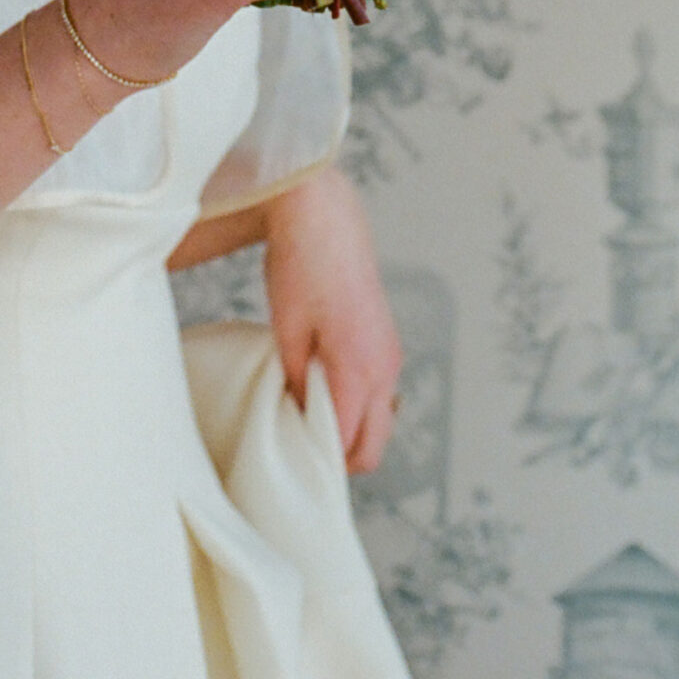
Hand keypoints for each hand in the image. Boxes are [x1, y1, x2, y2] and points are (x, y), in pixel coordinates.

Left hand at [264, 166, 401, 474]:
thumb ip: (298, 383)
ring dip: (350, 432)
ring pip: (379, 423)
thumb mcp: (287, 329)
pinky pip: (379, 396)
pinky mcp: (388, 344)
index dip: (318, 461)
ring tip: (306, 418)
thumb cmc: (302, 266)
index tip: (289, 461)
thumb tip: (300, 420)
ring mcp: (391, 356)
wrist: (327, 217)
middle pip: (374, 446)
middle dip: (339, 459)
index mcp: (360, 368)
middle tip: (298, 451)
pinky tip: (323, 390)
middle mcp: (385, 368)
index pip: (348, 444)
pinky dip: (357, 407)